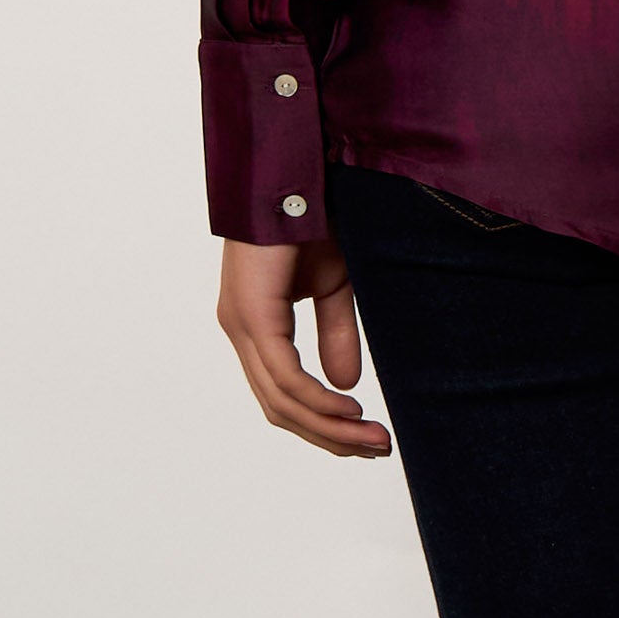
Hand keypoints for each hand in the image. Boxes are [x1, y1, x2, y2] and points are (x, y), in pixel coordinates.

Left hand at [216, 235, 392, 458]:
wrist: (298, 166)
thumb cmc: (315, 215)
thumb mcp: (334, 282)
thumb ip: (335, 331)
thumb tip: (346, 386)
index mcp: (258, 323)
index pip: (285, 394)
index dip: (323, 424)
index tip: (366, 440)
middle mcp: (243, 330)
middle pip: (281, 408)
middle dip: (330, 437)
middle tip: (376, 451)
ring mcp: (243, 324)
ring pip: (282, 400)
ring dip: (328, 427)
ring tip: (371, 440)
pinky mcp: (252, 314)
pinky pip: (284, 375)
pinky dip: (316, 399)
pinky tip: (348, 409)